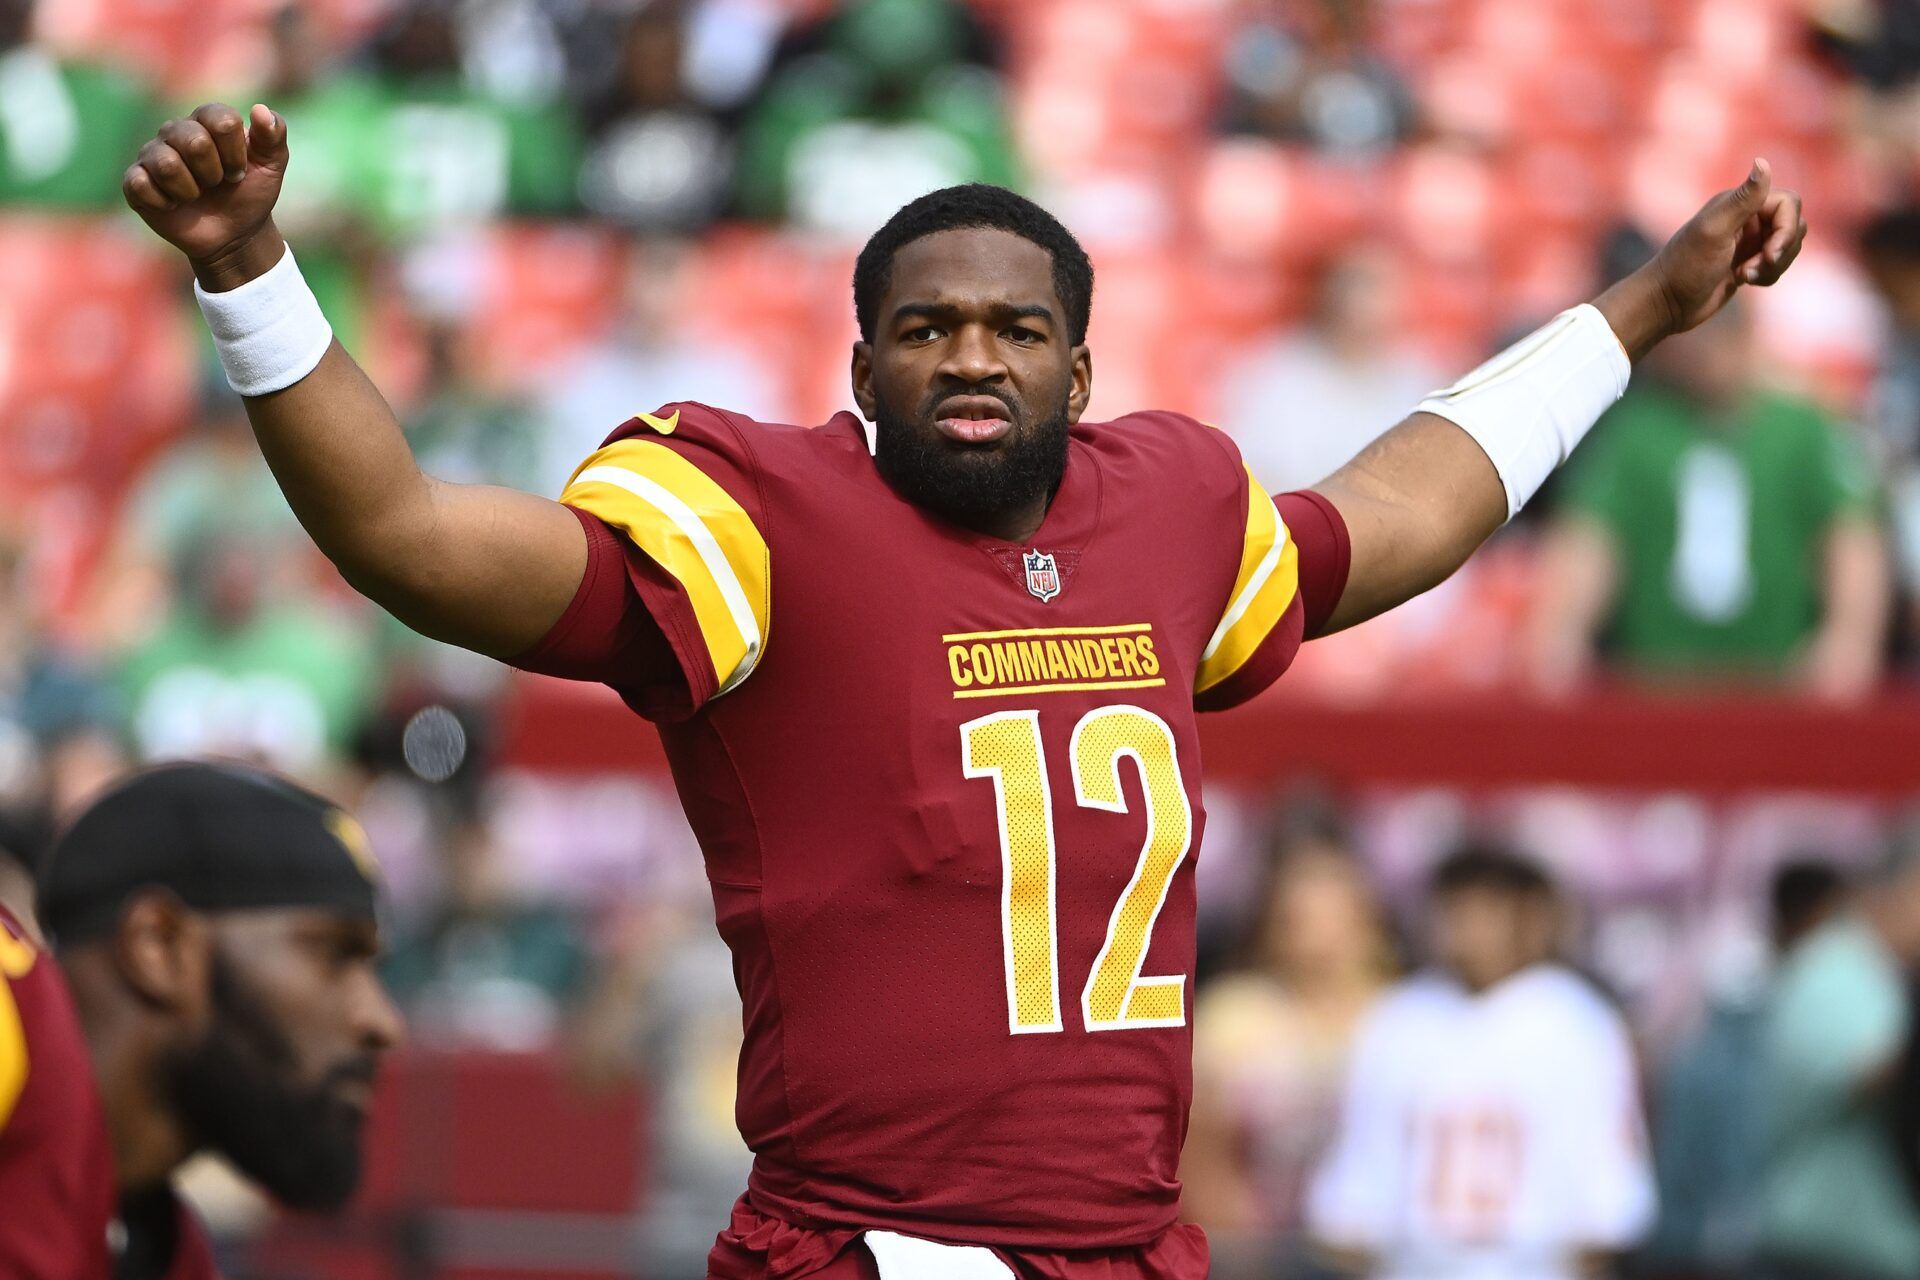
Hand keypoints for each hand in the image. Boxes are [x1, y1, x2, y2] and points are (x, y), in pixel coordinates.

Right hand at [123, 103, 289, 288]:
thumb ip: (274, 135)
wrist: (234, 235)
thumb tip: (260, 109)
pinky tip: (174, 205)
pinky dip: (165, 202)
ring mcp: (152, 154)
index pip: (221, 121)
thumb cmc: (250, 193)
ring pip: (167, 164)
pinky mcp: (135, 181)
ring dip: (191, 190)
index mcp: (207, 120)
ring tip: (196, 194)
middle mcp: (175, 130)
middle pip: (194, 142)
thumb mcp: (271, 166)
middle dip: (214, 174)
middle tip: (217, 184)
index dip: (235, 154)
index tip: (239, 171)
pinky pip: (141, 185)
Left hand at [1595, 159, 1806, 359]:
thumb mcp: (1714, 231)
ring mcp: (1749, 240)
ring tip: (1744, 275)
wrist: (1665, 304)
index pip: (1789, 203)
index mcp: (1738, 202)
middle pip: (1794, 224)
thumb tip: (1762, 160)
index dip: (1788, 228)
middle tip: (1753, 267)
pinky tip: (1742, 281)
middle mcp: (1746, 217)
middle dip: (1782, 249)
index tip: (1771, 253)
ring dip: (1774, 265)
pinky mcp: (1749, 262)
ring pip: (1788, 246)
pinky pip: (1777, 264)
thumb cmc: (1685, 267)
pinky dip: (1768, 274)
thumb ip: (1743, 199)